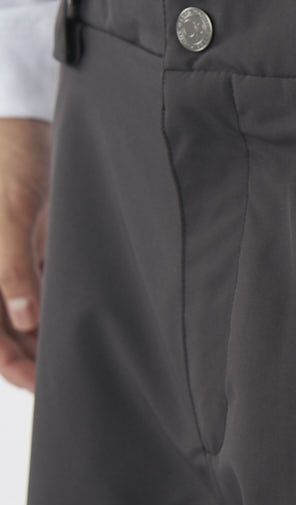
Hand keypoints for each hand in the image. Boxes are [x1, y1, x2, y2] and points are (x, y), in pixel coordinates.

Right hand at [0, 118, 51, 392]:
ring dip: (44, 339)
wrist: (25, 119)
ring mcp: (11, 259)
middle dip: (31, 359)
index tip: (38, 385)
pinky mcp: (32, 245)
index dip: (8, 363)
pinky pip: (41, 288)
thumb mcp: (12, 214)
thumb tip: (23, 321)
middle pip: (6, 330)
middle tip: (69, 383)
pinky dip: (55, 308)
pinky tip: (78, 325)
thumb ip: (13, 269)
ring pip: (25, 315)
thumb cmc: (11, 160)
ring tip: (79, 361)